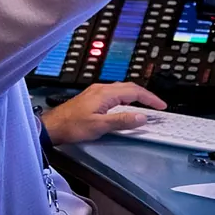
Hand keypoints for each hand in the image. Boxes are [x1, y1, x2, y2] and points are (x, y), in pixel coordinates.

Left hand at [39, 82, 166, 145]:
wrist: (53, 126)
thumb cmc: (72, 126)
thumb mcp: (100, 126)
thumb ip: (122, 120)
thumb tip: (141, 117)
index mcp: (105, 93)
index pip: (134, 92)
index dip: (150, 98)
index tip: (161, 105)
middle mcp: (101, 89)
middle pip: (129, 87)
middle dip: (145, 95)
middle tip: (157, 105)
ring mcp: (96, 92)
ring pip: (121, 90)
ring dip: (135, 96)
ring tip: (146, 105)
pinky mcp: (92, 98)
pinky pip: (114, 94)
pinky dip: (126, 98)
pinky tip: (126, 106)